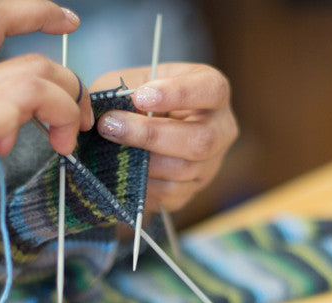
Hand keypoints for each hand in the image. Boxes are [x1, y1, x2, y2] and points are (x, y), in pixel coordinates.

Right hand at [0, 0, 89, 302]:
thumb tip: (18, 123)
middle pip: (26, 57)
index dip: (34, 11)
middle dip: (69, 88)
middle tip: (75, 128)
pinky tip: (39, 150)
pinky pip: (17, 103)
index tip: (69, 23)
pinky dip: (43, 119)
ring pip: (32, 76)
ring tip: (62, 143)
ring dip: (64, 108)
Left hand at [91, 63, 238, 212]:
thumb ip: (124, 91)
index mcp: (213, 90)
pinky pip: (171, 193)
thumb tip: (117, 115)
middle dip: (151, 135)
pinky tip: (123, 168)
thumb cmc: (137, 96)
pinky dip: (142, 183)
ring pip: (184, 170)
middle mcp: (221, 128)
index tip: (141, 97)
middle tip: (111, 126)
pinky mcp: (194, 188)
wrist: (138, 125)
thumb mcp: (130, 81)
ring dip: (141, 161)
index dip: (179, 94)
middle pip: (201, 140)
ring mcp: (212, 162)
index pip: (212, 90)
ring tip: (109, 146)